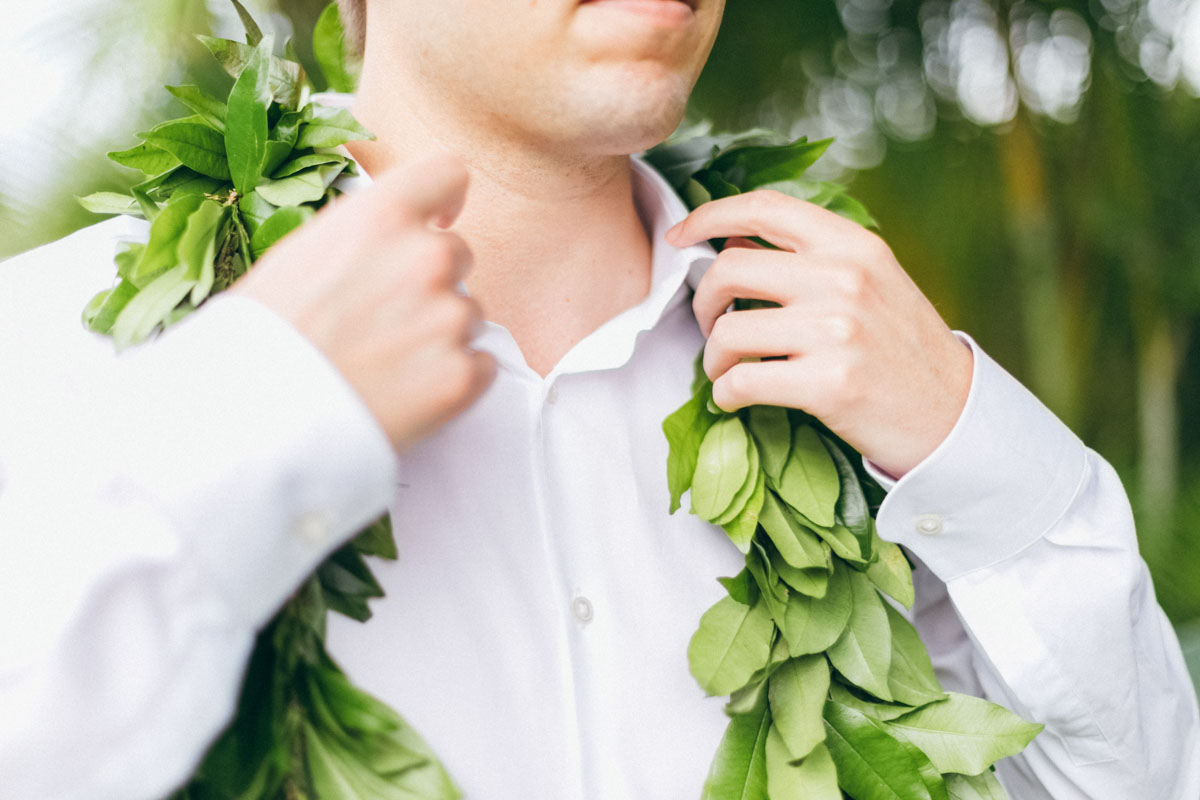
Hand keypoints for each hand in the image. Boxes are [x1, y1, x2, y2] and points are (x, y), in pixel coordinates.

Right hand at [232, 153, 495, 453]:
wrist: (254, 421)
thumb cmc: (260, 342)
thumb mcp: (296, 257)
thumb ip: (358, 239)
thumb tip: (382, 243)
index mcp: (381, 217)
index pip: (448, 173)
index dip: (445, 199)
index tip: (439, 219)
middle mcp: (427, 259)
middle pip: (458, 255)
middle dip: (432, 282)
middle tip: (386, 318)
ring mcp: (450, 318)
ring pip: (469, 314)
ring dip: (441, 333)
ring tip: (386, 363)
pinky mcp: (462, 377)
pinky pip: (481, 365)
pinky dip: (454, 377)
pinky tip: (408, 391)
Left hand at [666, 190, 972, 477]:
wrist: (951, 414)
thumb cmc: (900, 348)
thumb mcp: (870, 281)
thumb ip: (809, 258)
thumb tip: (732, 242)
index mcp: (852, 244)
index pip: (763, 207)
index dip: (708, 216)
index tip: (679, 236)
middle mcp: (844, 278)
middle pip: (728, 270)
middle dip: (704, 303)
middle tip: (714, 329)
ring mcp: (837, 331)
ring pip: (726, 331)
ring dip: (714, 358)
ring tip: (730, 372)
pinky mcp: (829, 384)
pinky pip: (739, 381)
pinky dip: (725, 393)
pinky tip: (735, 398)